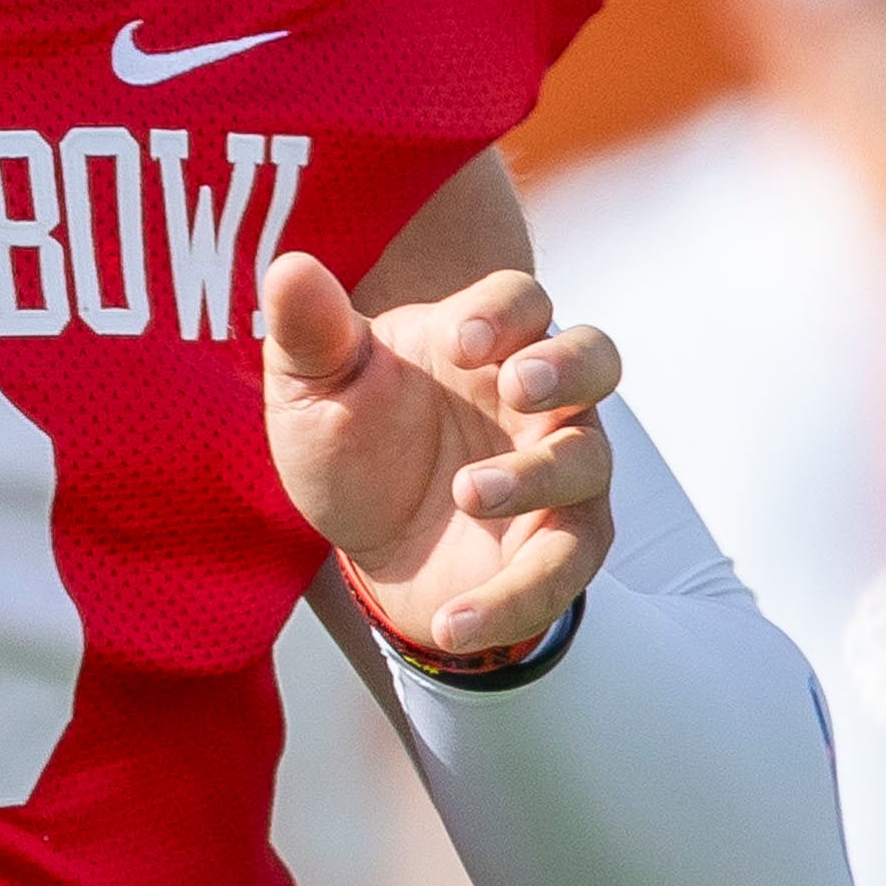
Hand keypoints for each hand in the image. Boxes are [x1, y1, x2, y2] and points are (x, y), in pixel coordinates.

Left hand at [260, 252, 616, 661]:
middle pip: (596, 355)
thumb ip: (309, 333)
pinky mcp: (558, 544)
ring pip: (588, 460)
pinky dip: (514, 597)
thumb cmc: (349, 441)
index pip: (521, 299)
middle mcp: (534, 399)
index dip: (503, 312)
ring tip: (467, 493)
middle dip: (567, 366)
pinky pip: (561, 568)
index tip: (461, 342)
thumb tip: (288, 266)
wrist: (364, 542)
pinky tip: (456, 619)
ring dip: (537, 475)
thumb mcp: (312, 391)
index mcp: (482, 342)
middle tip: (518, 384)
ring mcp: (558, 469)